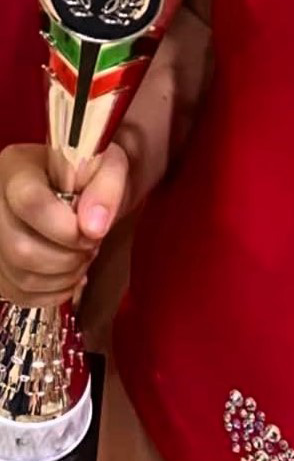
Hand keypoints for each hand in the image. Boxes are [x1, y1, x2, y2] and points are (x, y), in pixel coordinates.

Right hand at [0, 144, 128, 307]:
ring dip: (64, 276)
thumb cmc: (91, 175)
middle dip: (68, 257)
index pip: (29, 203)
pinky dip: (53, 292)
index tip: (93, 232)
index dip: (65, 228)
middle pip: (20, 248)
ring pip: (21, 276)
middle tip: (91, 246)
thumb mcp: (109, 165)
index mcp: (17, 168)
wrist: (82, 190)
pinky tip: (69, 274)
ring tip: (83, 257)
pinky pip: (19, 294)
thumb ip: (106, 188)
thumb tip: (93, 227)